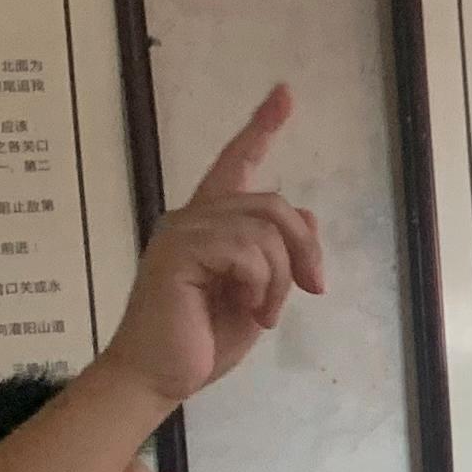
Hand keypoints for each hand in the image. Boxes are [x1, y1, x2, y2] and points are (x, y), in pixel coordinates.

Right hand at [96, 88, 325, 413]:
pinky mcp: (179, 251)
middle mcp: (192, 217)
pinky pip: (247, 250)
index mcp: (209, 224)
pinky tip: (248, 310)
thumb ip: (279, 257)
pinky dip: (263, 285)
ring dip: (281, 278)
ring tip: (262, 312)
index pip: (235, 163)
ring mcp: (182, 231)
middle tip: (313, 288)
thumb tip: (309, 217)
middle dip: (305, 247)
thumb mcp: (259, 297)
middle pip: (273, 202)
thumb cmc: (201, 342)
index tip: (284, 93)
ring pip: (265, 229)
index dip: (261, 127)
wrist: (158, 378)